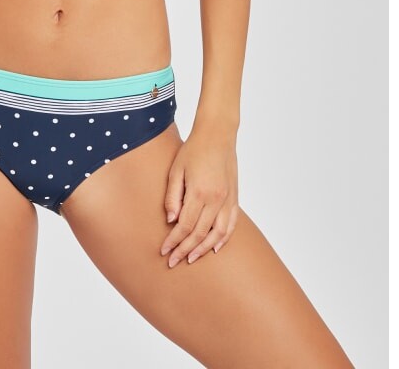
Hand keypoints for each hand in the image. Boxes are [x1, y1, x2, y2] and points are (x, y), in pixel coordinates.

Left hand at [160, 122, 238, 266]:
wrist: (217, 135)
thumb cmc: (193, 150)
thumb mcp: (176, 170)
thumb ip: (173, 197)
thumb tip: (170, 221)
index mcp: (199, 192)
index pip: (185, 226)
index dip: (174, 241)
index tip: (164, 251)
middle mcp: (216, 199)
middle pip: (200, 233)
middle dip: (185, 250)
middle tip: (173, 262)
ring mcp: (228, 199)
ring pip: (218, 234)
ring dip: (204, 249)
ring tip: (191, 258)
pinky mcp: (234, 197)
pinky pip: (231, 224)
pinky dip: (224, 238)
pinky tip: (215, 247)